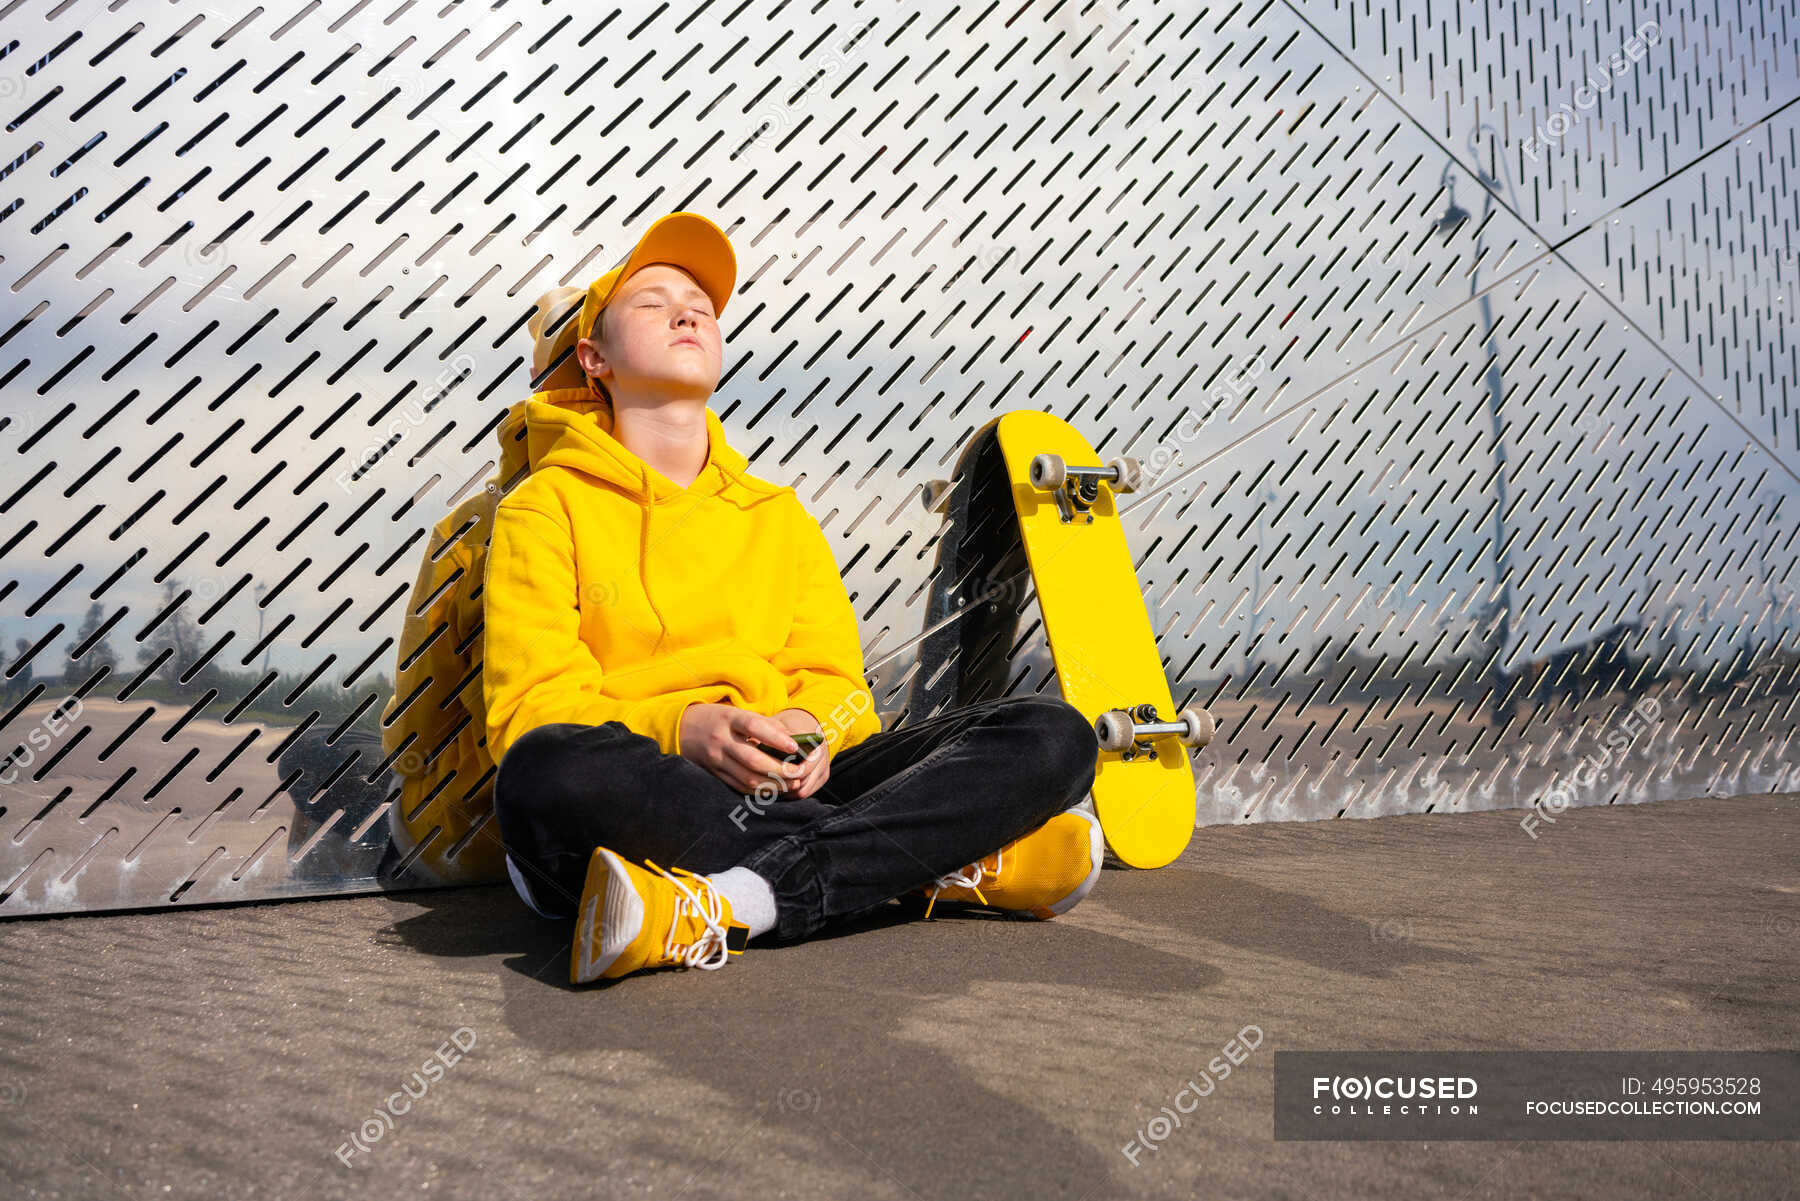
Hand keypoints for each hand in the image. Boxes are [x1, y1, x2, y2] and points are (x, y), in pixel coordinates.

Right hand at [677, 703, 824, 799]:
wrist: (683, 728)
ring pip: (747, 778)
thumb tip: (794, 740)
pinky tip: (775, 789)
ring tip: (792, 783)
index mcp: (729, 719)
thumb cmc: (719, 719)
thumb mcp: (738, 713)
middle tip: (799, 772)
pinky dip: (760, 790)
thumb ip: (765, 724)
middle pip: (752, 759)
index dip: (776, 738)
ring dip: (773, 784)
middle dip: (779, 769)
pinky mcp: (715, 774)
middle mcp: (721, 740)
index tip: (795, 747)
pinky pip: (740, 787)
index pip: (754, 727)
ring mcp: (716, 760)